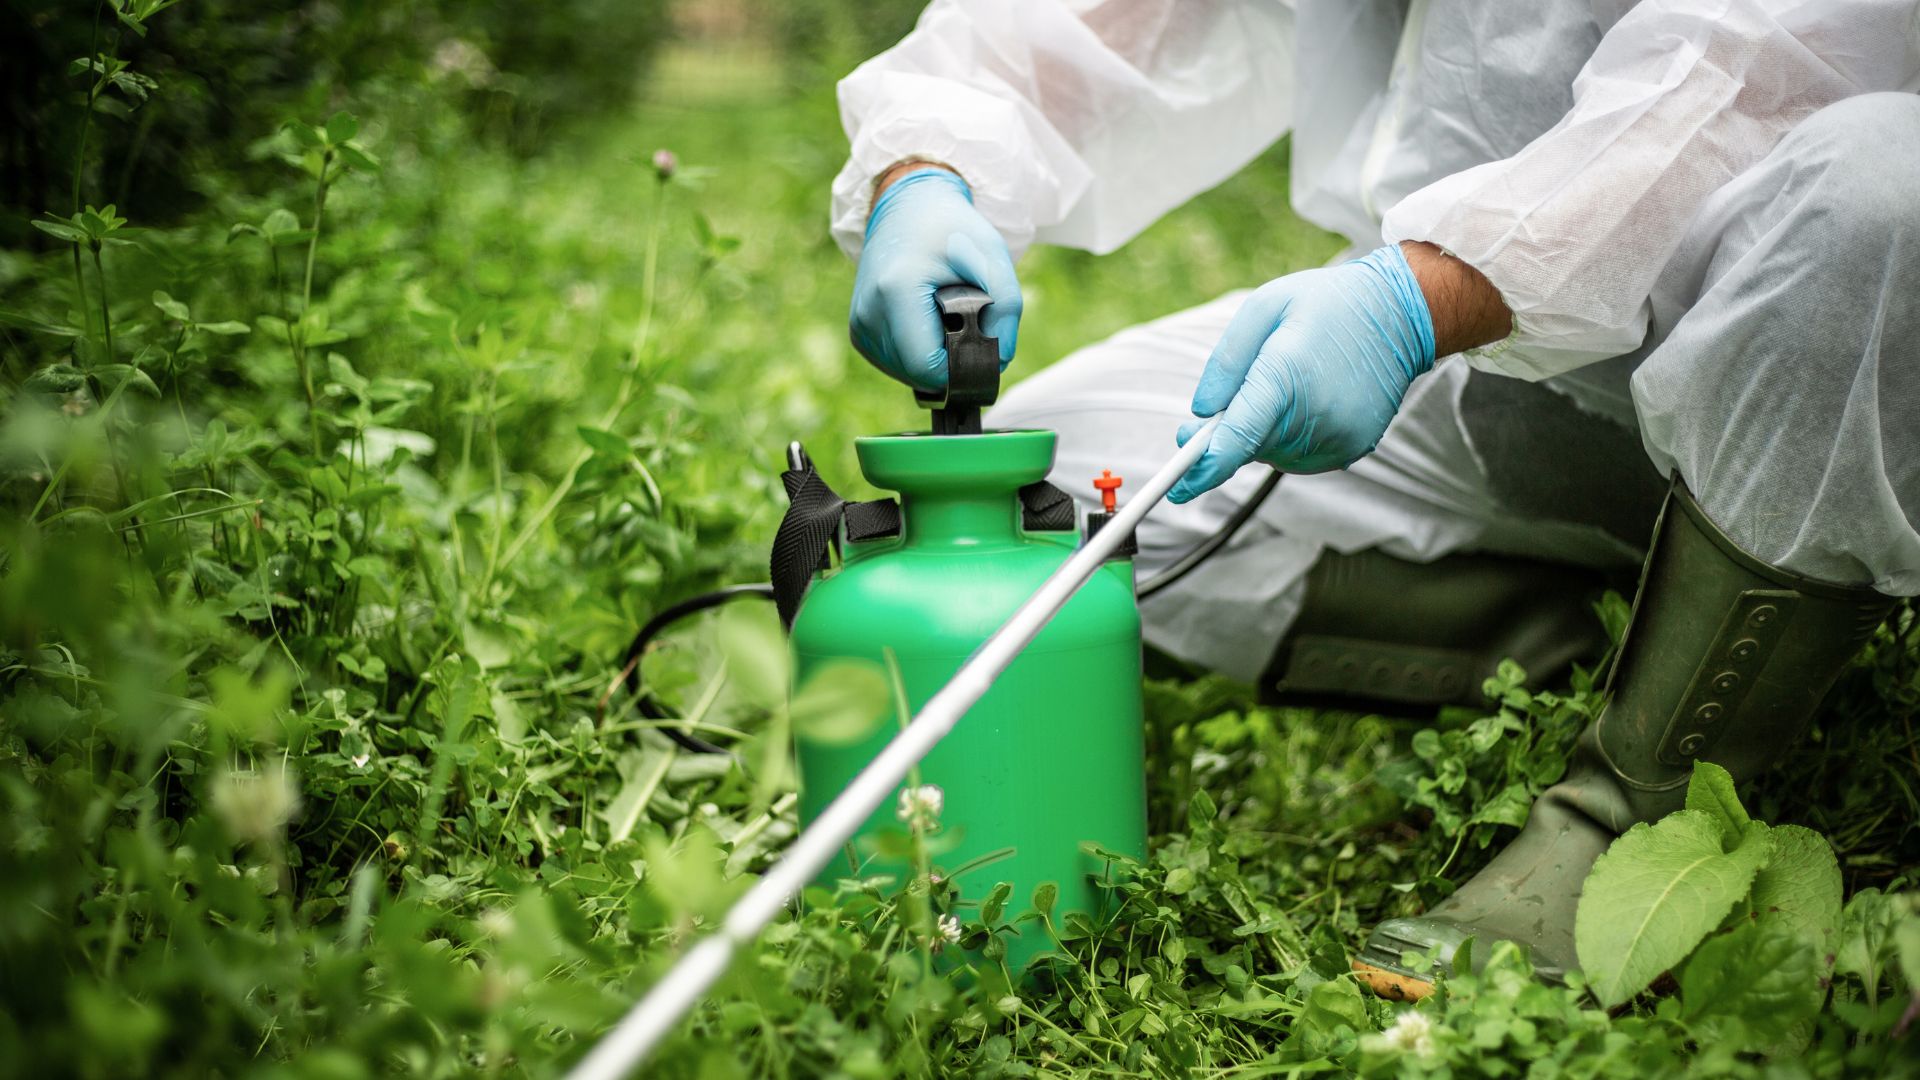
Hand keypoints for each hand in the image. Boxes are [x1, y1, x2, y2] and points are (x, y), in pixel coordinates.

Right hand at [850, 165, 1021, 389]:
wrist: (909, 206)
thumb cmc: (952, 228)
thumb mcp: (992, 256)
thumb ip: (1006, 308)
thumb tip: (999, 361)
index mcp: (895, 292)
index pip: (928, 368)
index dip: (962, 367)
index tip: (980, 341)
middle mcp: (868, 313)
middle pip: (918, 375)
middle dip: (951, 361)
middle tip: (965, 321)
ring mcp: (859, 325)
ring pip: (907, 374)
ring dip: (935, 358)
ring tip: (945, 316)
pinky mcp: (859, 331)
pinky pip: (896, 364)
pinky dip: (919, 353)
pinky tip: (928, 322)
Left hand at [1168, 244, 1439, 502]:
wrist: (1401, 312)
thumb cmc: (1326, 303)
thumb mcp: (1265, 308)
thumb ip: (1226, 362)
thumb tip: (1201, 413)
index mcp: (1288, 375)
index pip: (1239, 436)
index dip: (1204, 466)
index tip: (1176, 487)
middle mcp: (1316, 414)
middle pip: (1249, 448)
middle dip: (1221, 441)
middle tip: (1201, 423)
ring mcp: (1339, 436)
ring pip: (1272, 456)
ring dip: (1257, 437)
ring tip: (1274, 392)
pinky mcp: (1353, 447)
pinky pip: (1299, 458)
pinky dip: (1285, 441)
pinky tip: (1298, 405)